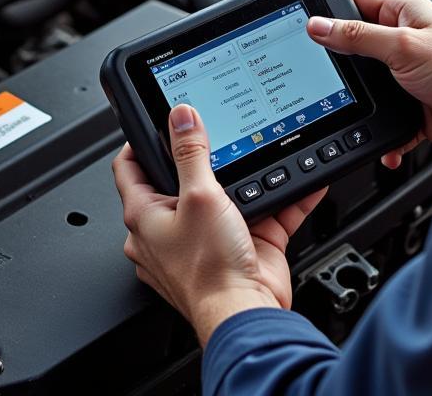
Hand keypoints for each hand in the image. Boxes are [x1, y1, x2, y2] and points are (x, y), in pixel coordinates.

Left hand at [112, 104, 326, 345]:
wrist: (247, 314)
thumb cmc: (209, 272)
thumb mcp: (199, 196)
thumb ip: (191, 154)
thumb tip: (181, 118)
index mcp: (145, 217)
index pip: (130, 168)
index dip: (140, 139)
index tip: (158, 120)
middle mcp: (171, 229)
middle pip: (180, 178)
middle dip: (201, 156)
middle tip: (215, 129)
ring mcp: (207, 239)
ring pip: (225, 194)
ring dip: (245, 176)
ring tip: (257, 150)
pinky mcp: (241, 246)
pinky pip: (264, 212)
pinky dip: (282, 196)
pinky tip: (300, 180)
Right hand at [307, 0, 431, 161]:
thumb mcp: (403, 47)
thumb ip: (358, 38)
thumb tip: (319, 26)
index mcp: (403, 14)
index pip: (355, 2)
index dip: (328, 10)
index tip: (303, 21)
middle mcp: (405, 42)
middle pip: (356, 48)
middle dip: (340, 65)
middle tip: (319, 75)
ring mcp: (409, 76)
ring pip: (369, 89)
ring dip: (361, 104)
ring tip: (348, 109)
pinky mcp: (415, 108)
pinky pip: (387, 121)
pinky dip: (381, 134)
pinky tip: (380, 140)